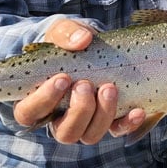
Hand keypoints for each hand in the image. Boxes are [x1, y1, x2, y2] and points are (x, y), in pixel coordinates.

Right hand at [13, 19, 145, 143]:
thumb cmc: (67, 43)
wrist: (89, 46)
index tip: (63, 77)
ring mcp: (85, 123)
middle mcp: (59, 119)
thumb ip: (65, 33)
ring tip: (109, 88)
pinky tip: (137, 110)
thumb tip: (82, 40)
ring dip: (101, 115)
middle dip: (78, 110)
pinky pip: (117, 130)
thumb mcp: (61, 32)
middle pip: (64, 132)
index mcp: (36, 101)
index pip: (29, 112)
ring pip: (90, 135)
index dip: (44, 100)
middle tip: (86, 84)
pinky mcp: (109, 120)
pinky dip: (127, 123)